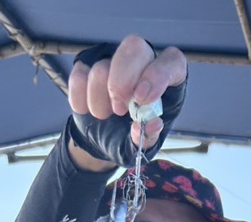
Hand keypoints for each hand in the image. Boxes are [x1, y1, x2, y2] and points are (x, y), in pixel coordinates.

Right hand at [67, 36, 187, 169]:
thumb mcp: (144, 144)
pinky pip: (79, 76)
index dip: (158, 75)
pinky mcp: (87, 64)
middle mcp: (142, 62)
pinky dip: (80, 100)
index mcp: (166, 78)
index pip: (172, 61)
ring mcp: (113, 60)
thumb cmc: (131, 137)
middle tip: (118, 110)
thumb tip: (152, 124)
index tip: (142, 99)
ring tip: (104, 116)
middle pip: (135, 48)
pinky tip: (87, 111)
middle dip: (122, 81)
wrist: (102, 141)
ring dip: (99, 102)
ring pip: (102, 67)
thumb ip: (150, 137)